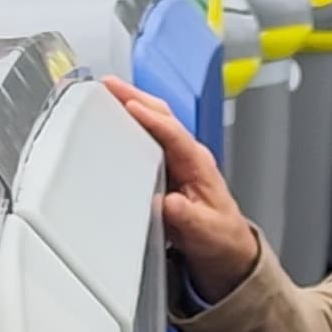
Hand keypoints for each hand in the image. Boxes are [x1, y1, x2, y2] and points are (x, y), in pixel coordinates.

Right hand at [105, 79, 258, 302]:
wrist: (225, 248)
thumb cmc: (219, 236)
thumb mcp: (205, 232)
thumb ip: (187, 218)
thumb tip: (168, 202)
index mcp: (199, 165)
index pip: (174, 134)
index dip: (151, 119)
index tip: (130, 106)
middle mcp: (188, 156)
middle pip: (162, 116)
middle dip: (135, 96)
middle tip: (108, 84)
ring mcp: (177, 158)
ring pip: (154, 121)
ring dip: (131, 102)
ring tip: (105, 91)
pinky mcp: (166, 165)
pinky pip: (146, 135)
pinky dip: (130, 120)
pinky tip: (114, 115)